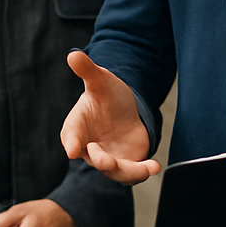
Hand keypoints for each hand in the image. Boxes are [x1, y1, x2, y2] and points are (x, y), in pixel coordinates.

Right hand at [61, 51, 159, 183]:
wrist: (124, 109)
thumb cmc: (106, 96)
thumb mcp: (100, 80)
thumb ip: (87, 70)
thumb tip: (73, 53)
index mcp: (77, 128)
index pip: (71, 136)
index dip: (71, 143)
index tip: (71, 150)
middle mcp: (90, 148)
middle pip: (94, 159)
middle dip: (101, 161)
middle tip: (106, 161)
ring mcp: (109, 158)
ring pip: (115, 172)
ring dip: (128, 172)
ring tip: (146, 168)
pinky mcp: (127, 164)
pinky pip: (132, 173)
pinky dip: (142, 172)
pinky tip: (155, 166)